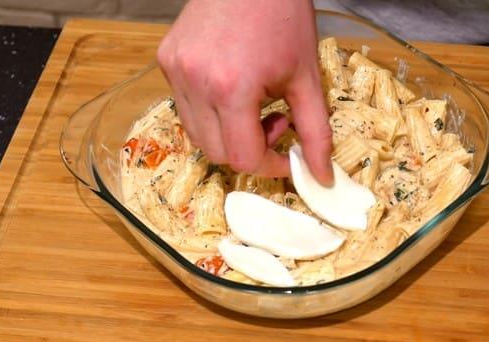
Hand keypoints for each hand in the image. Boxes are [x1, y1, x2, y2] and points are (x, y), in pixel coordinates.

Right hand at [157, 0, 333, 183]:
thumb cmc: (284, 17)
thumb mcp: (307, 78)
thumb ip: (316, 132)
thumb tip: (322, 177)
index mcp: (231, 89)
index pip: (242, 157)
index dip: (269, 165)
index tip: (288, 155)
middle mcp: (194, 82)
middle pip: (215, 153)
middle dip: (249, 149)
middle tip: (275, 120)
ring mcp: (175, 70)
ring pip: (196, 133)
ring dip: (228, 133)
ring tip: (254, 103)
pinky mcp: (166, 59)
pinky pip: (184, 105)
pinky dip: (209, 110)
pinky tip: (233, 85)